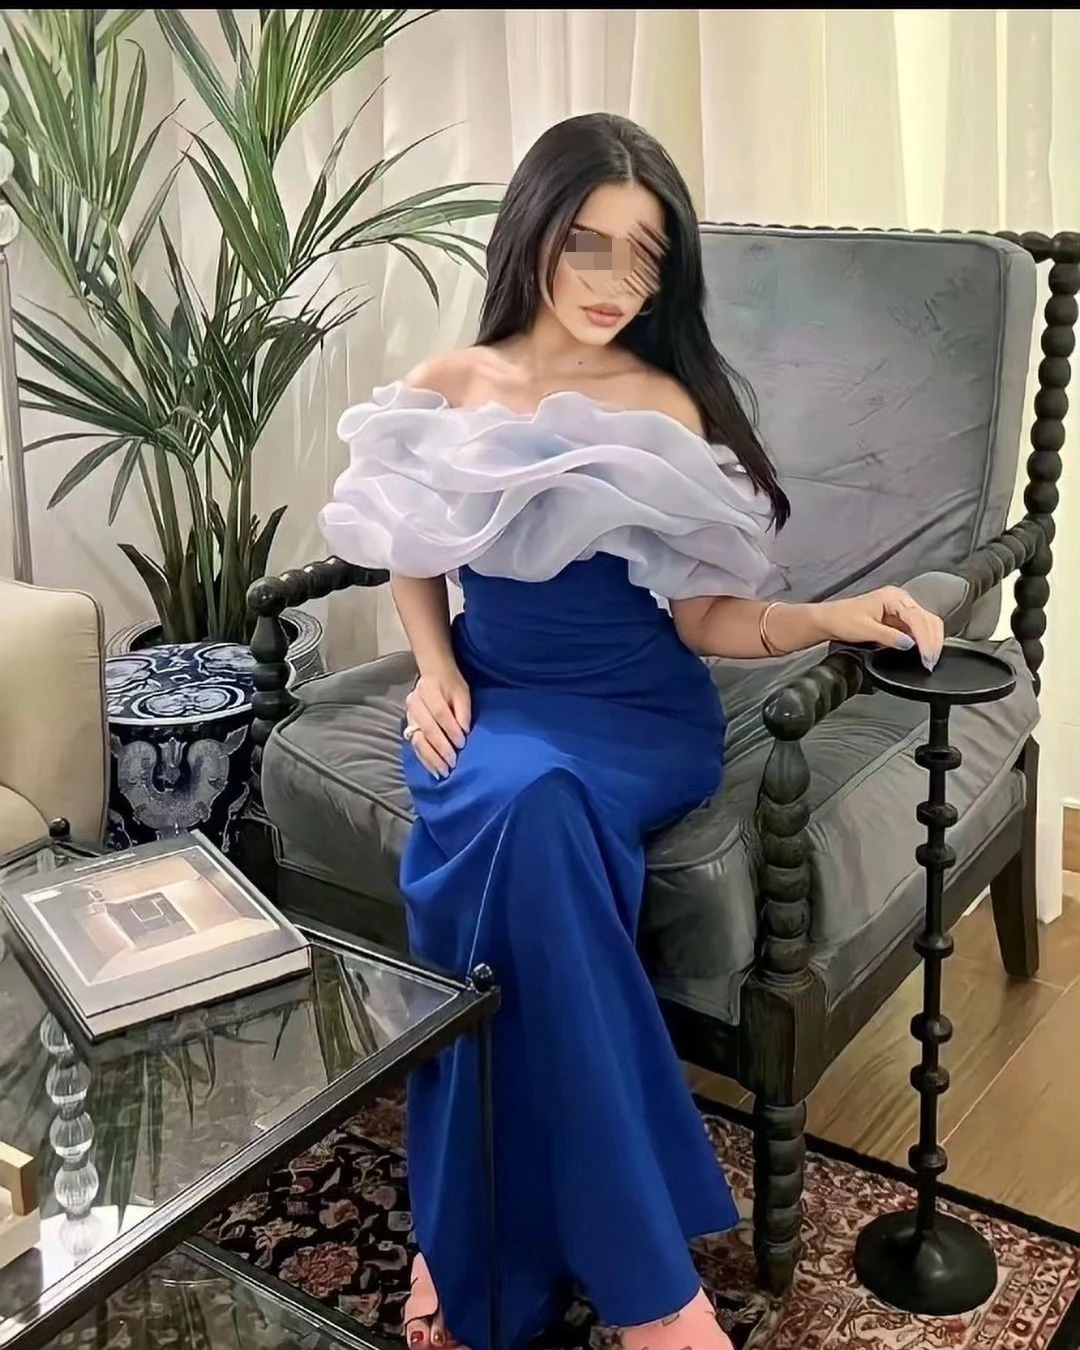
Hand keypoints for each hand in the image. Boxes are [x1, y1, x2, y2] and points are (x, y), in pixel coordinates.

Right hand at [404, 665, 471, 777]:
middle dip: (440, 747)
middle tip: (453, 762)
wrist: (434, 677)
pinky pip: (415, 746)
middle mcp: (414, 703)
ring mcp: (409, 717)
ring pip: (418, 740)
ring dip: (431, 758)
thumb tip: (464, 731)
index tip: (462, 743)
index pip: (439, 712)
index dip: (450, 729)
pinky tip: (434, 770)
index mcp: (428, 689)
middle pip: (427, 729)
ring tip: (443, 771)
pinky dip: (425, 760)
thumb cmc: (451, 685)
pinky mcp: (409, 728)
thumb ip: (463, 710)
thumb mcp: (462, 692)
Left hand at [819, 586, 944, 670]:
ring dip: (931, 641)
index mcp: (893, 597)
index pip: (917, 618)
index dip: (925, 639)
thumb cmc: (842, 620)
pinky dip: (923, 641)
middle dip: (932, 641)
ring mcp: (901, 608)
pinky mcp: (899, 618)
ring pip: (926, 623)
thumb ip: (889, 636)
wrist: (828, 620)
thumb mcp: (865, 630)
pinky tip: (923, 653)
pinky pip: (918, 628)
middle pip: (927, 619)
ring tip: (929, 660)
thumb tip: (910, 645)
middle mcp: (901, 599)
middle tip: (930, 662)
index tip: (926, 657)